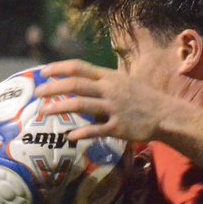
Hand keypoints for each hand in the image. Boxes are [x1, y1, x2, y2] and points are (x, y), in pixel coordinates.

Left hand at [34, 60, 166, 144]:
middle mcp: (109, 90)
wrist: (166, 115)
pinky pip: (96, 130)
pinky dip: (82, 133)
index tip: (43, 72)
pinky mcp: (119, 127)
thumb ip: (103, 82)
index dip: (58, 69)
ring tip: (44, 112)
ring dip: (60, 108)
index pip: (79, 67)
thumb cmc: (143, 98)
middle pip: (76, 85)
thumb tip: (82, 82)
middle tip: (37, 93)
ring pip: (81, 105)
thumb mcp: (124, 82)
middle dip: (53, 88)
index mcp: (109, 77)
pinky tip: (70, 136)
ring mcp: (114, 108)